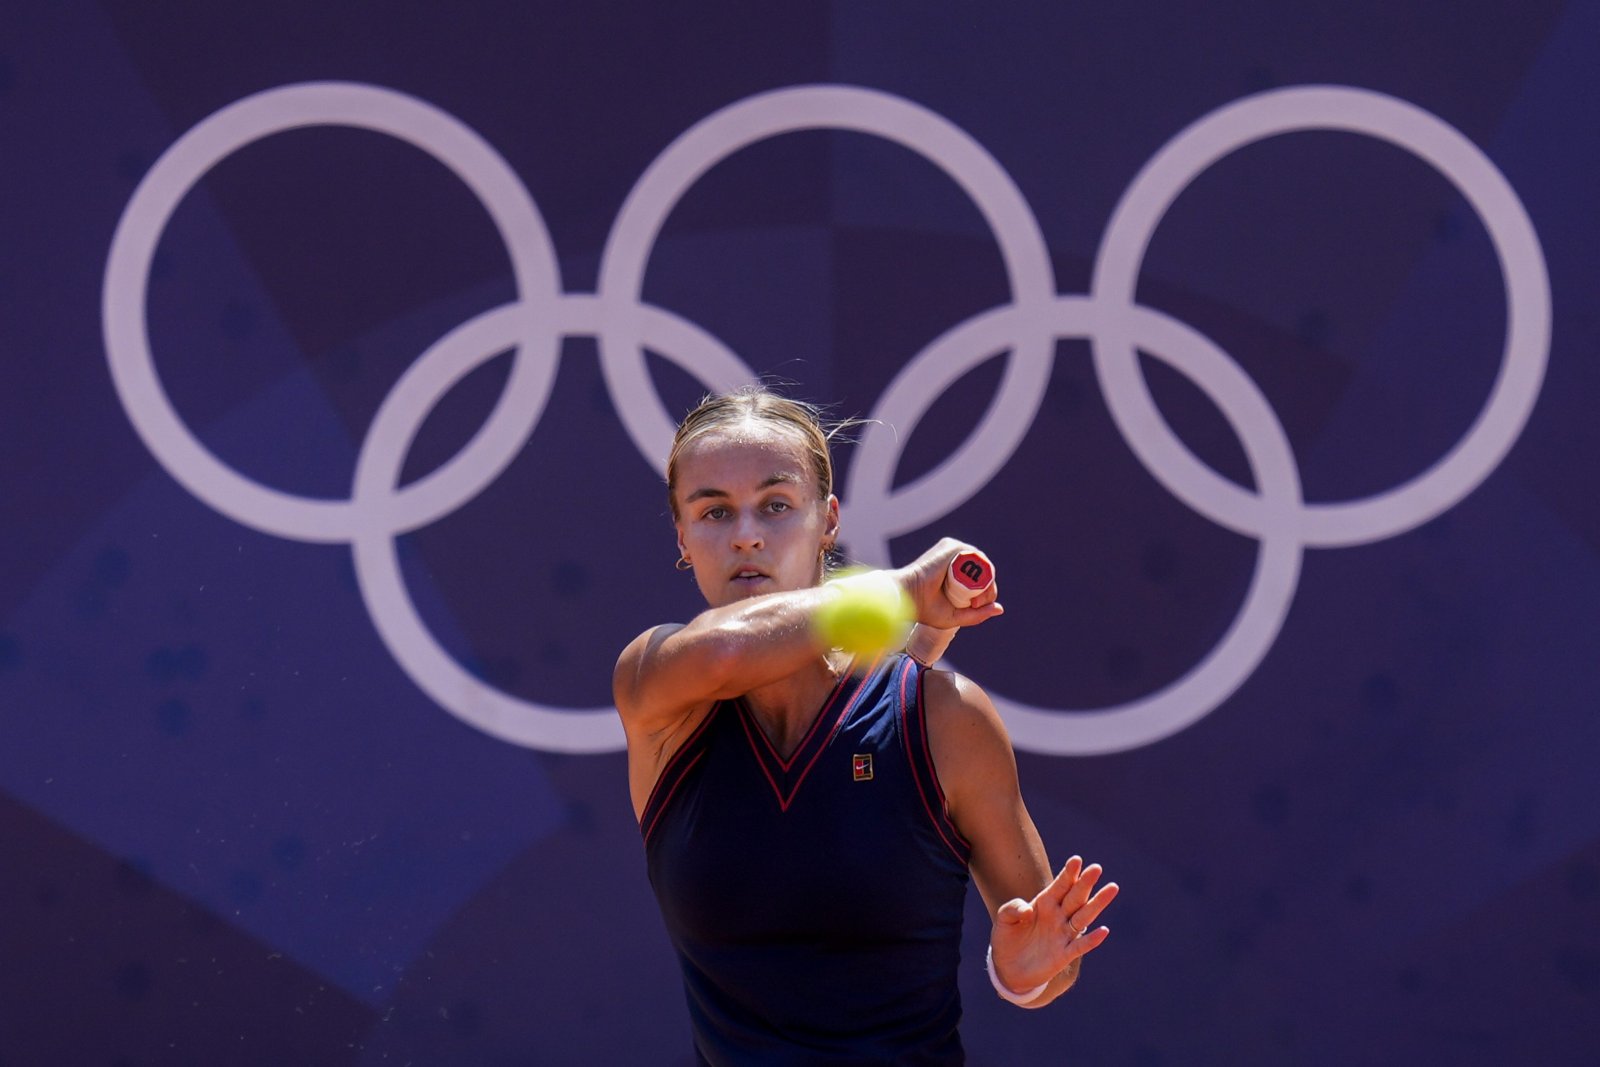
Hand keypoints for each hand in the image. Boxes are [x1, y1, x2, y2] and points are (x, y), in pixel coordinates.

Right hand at [893, 538, 1003, 629]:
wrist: (908, 597)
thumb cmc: (926, 609)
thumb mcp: (956, 616)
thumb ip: (978, 614)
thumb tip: (1000, 609)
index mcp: (958, 574)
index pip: (983, 582)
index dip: (986, 595)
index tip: (976, 607)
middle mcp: (958, 560)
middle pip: (986, 573)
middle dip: (987, 590)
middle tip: (976, 604)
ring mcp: (956, 551)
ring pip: (983, 565)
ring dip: (985, 583)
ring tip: (974, 598)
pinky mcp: (952, 546)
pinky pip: (974, 557)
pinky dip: (977, 571)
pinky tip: (971, 586)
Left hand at [990, 856, 1117, 993]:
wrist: (1008, 969)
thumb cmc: (1008, 938)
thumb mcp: (1003, 920)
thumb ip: (1012, 909)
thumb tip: (1028, 909)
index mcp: (1045, 903)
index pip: (1060, 885)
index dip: (1068, 873)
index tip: (1077, 860)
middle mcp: (1058, 916)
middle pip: (1075, 897)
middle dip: (1085, 882)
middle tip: (1097, 868)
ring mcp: (1062, 934)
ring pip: (1084, 916)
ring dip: (1097, 904)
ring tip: (1112, 888)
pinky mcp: (1064, 955)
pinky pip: (1080, 946)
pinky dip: (1091, 939)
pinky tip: (1103, 931)